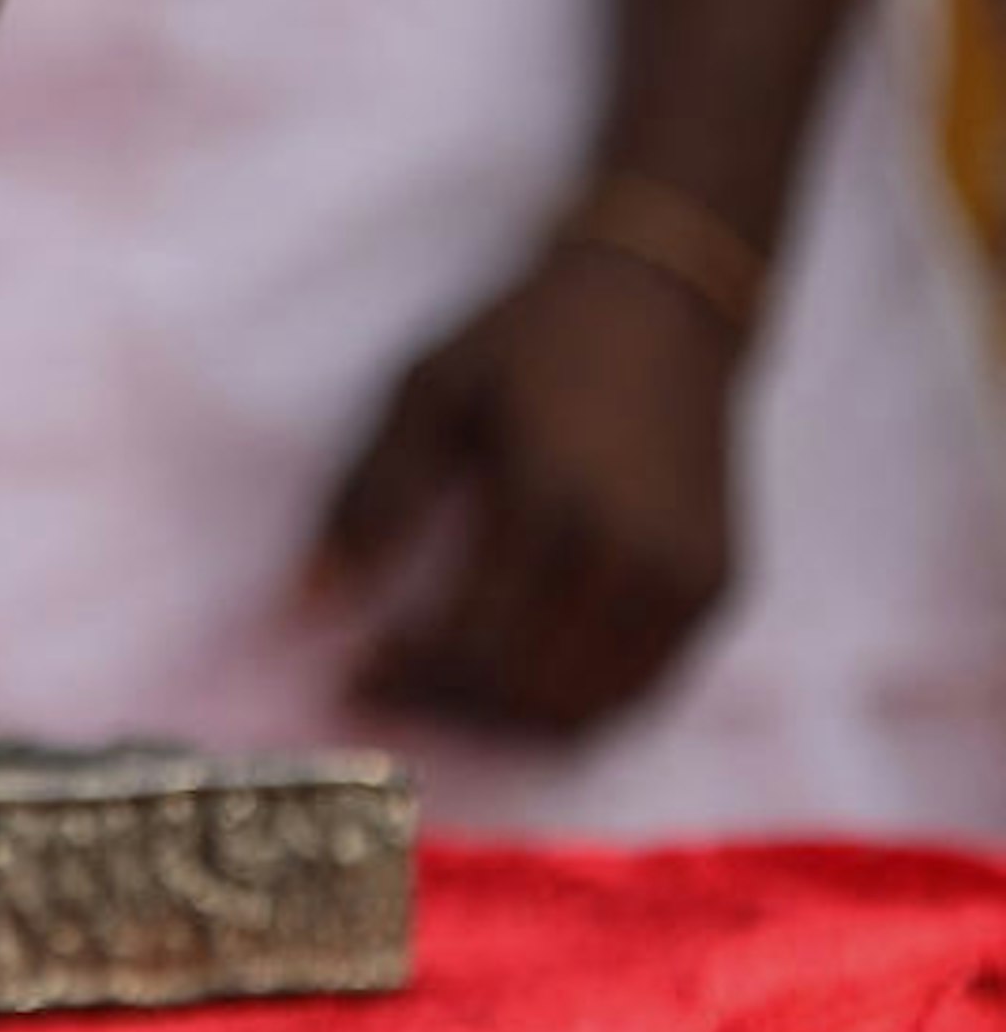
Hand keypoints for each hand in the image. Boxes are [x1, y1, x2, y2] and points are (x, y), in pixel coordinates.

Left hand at [308, 246, 744, 734]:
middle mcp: (634, 557)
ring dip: (506, 723)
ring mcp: (688, 581)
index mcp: (554, 502)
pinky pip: (642, 693)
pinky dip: (571, 709)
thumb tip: (310, 604)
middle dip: (447, 710)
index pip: (473, 648)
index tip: (350, 678)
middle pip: (529, 695)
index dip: (405, 681)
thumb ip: (372, 498)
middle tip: (387, 690)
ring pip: (589, 713)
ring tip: (442, 689)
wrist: (664, 308)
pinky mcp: (719, 590)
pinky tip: (513, 681)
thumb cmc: (531, 342)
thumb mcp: (431, 391)